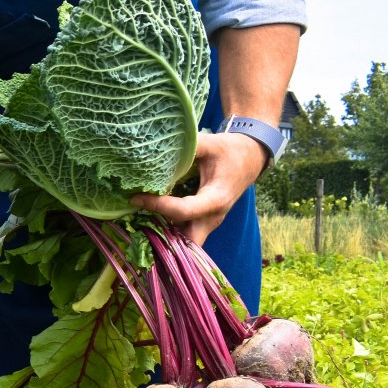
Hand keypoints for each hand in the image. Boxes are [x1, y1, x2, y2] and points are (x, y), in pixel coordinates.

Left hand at [130, 131, 266, 244]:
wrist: (251, 158)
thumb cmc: (230, 151)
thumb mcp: (210, 144)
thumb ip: (187, 148)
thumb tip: (155, 148)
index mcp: (216, 199)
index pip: (183, 211)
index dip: (158, 206)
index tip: (136, 197)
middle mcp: (213, 217)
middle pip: (189, 243)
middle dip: (164, 240)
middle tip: (138, 227)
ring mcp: (208, 222)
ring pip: (186, 243)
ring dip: (164, 238)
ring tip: (138, 225)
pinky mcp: (203, 221)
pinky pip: (185, 235)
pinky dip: (168, 232)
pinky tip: (148, 220)